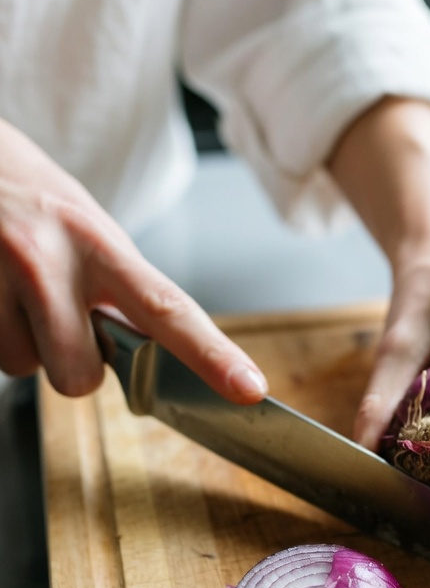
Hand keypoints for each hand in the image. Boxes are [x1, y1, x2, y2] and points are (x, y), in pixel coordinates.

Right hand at [0, 118, 267, 401]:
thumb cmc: (34, 199)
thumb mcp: (90, 230)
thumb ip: (122, 289)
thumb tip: (157, 352)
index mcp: (96, 241)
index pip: (166, 307)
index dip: (211, 354)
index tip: (248, 388)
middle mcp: (46, 258)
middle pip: (80, 375)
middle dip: (73, 363)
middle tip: (59, 317)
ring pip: (26, 369)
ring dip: (25, 345)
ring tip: (16, 292)